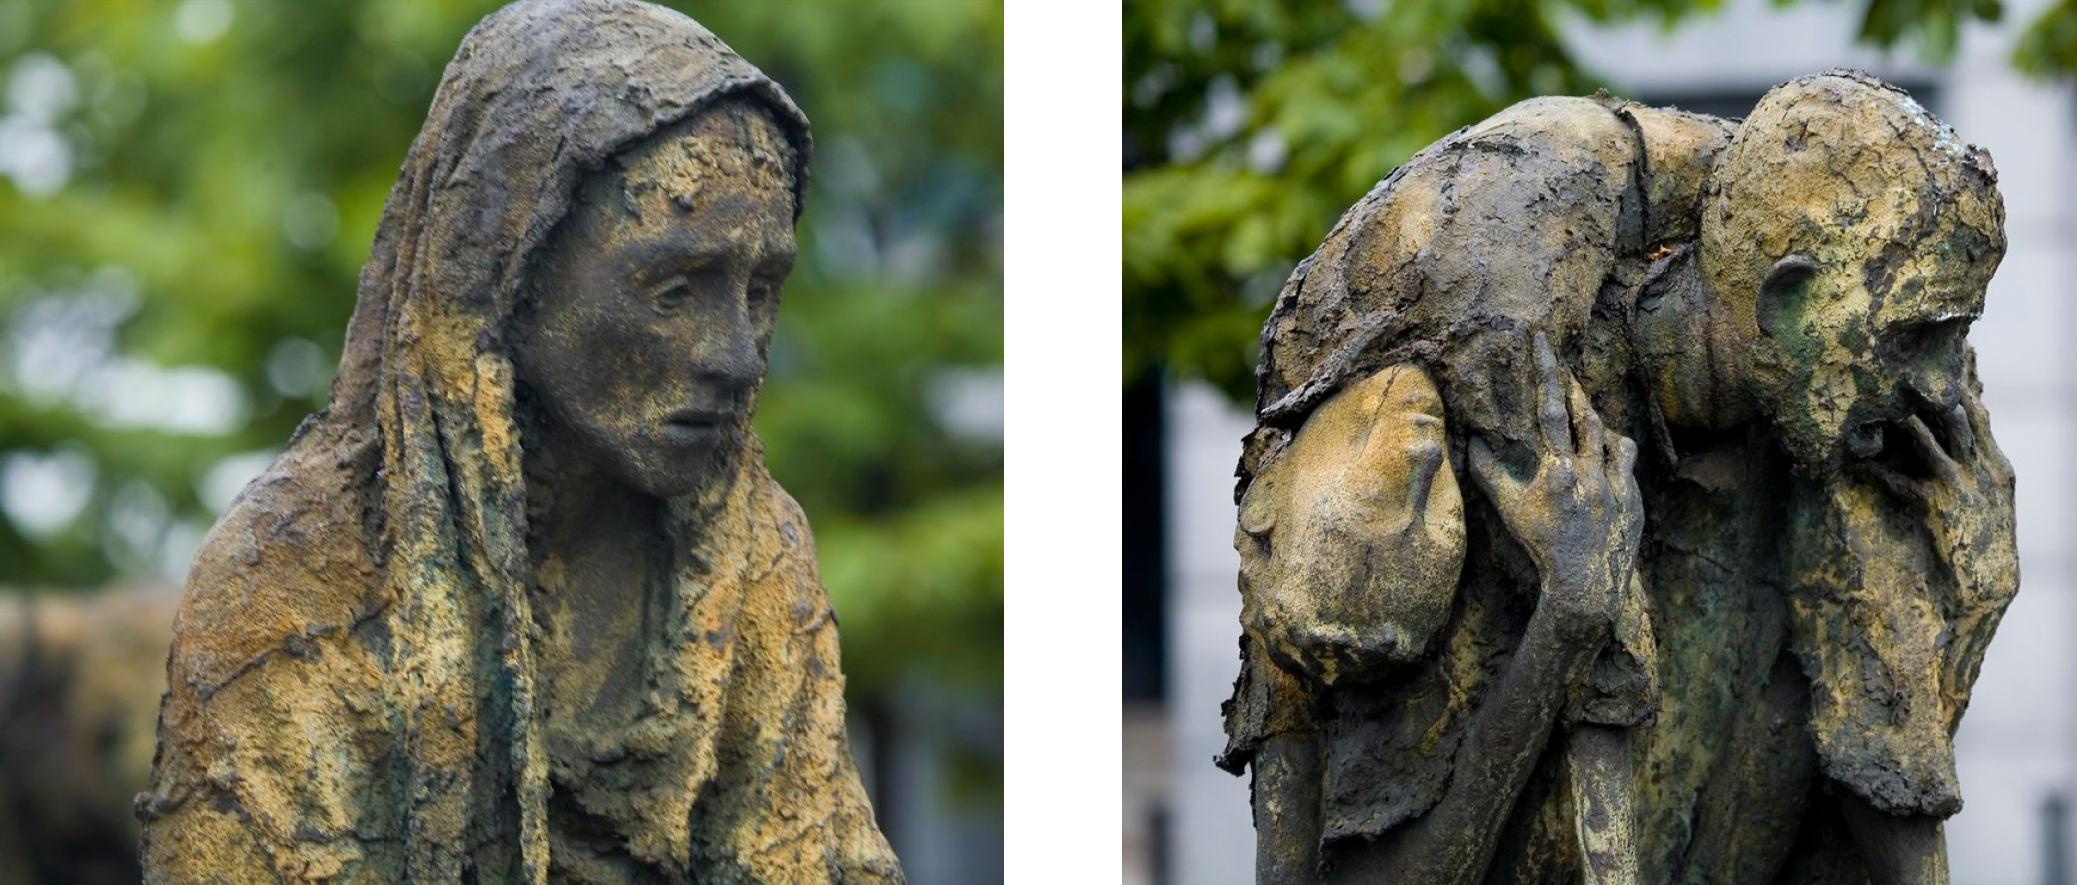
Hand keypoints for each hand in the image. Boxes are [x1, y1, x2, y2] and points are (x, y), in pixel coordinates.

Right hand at [1467, 332, 1641, 642]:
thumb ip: (1489, 474)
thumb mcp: (1510, 510)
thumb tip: (1470, 444)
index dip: (1547, 373)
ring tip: (1585, 410)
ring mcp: (1615, 483)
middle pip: (1586, 414)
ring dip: (1596, 419)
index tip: (1544, 343)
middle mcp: (1590, 470)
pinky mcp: (1632, 498)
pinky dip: (1614, 450)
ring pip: (1611, 436)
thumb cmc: (1541, 546)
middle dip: (1575, 386)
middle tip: (1566, 366)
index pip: (1551, 410)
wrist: (1585, 583)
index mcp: (1558, 468)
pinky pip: (1625, 461)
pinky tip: (1607, 449)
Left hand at [1852, 389, 2017, 702]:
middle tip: (1909, 364)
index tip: (1952, 356)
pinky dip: (1882, 468)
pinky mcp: (1938, 509)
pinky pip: (1904, 482)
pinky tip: (1859, 459)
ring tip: (1882, 401)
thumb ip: (1980, 465)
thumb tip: (1966, 436)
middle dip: (1935, 392)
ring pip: (1929, 445)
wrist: (1988, 582)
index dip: (1965, 385)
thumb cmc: (1986, 539)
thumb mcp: (1994, 498)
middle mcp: (1982, 473)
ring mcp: (1961, 489)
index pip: (1981, 417)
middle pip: (1958, 421)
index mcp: (1998, 468)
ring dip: (1904, 422)